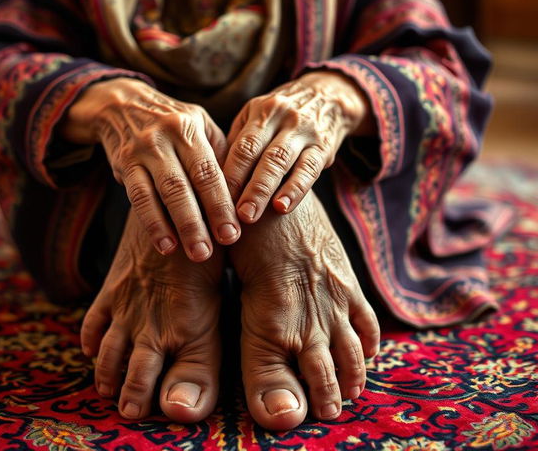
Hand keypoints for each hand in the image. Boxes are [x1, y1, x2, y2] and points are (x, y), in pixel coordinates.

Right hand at [61, 78, 239, 260]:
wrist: (123, 105)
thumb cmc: (175, 123)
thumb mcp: (200, 126)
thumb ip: (220, 154)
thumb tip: (246, 191)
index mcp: (190, 127)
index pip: (209, 170)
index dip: (221, 203)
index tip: (235, 232)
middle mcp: (164, 137)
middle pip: (184, 184)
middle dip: (201, 220)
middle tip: (215, 250)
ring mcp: (141, 150)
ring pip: (160, 193)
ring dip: (178, 227)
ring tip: (196, 254)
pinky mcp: (123, 164)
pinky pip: (137, 198)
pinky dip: (152, 223)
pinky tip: (165, 246)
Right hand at [81, 209, 222, 422]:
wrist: (177, 204)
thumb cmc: (211, 251)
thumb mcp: (218, 299)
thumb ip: (204, 355)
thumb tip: (186, 406)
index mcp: (188, 330)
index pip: (176, 385)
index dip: (165, 405)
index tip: (155, 415)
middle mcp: (153, 326)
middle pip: (134, 379)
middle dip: (130, 399)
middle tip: (128, 412)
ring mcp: (128, 307)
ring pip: (107, 356)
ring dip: (106, 377)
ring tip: (108, 390)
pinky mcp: (112, 288)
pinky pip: (92, 323)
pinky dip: (89, 341)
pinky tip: (91, 349)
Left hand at [223, 71, 373, 223]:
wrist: (327, 97)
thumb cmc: (281, 117)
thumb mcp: (258, 116)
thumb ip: (239, 141)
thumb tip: (213, 176)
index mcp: (261, 111)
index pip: (242, 145)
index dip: (229, 173)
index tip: (215, 199)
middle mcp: (283, 118)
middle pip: (259, 154)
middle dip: (244, 185)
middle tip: (231, 213)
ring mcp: (305, 131)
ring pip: (281, 161)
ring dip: (264, 190)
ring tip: (251, 215)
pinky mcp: (324, 146)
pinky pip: (309, 170)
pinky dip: (295, 189)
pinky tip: (283, 207)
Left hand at [228, 190, 379, 429]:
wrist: (274, 188)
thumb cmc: (245, 234)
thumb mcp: (237, 284)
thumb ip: (254, 340)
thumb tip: (268, 393)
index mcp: (269, 322)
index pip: (278, 385)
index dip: (284, 408)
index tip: (293, 420)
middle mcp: (305, 318)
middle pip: (324, 379)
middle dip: (326, 401)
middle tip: (329, 414)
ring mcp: (332, 299)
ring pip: (352, 357)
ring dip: (352, 380)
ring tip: (350, 395)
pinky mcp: (348, 280)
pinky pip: (367, 322)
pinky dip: (370, 345)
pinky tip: (368, 354)